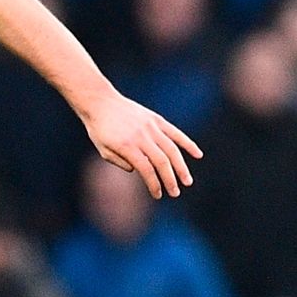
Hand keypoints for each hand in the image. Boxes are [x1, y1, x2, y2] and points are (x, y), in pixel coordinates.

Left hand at [80, 92, 202, 198]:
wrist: (100, 102)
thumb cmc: (98, 129)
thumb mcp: (103, 149)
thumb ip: (120, 162)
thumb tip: (139, 170)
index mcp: (126, 146)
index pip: (146, 170)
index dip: (154, 184)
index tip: (158, 195)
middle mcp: (141, 137)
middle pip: (161, 161)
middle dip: (170, 179)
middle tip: (175, 193)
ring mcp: (151, 127)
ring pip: (172, 149)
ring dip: (181, 167)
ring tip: (187, 181)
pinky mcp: (156, 119)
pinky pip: (175, 133)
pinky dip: (188, 144)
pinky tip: (198, 155)